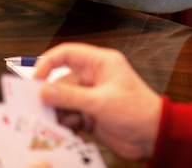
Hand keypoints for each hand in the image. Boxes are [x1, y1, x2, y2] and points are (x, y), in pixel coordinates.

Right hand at [34, 43, 162, 160]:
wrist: (155, 139)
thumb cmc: (138, 112)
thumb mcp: (100, 102)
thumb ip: (69, 96)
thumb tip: (43, 91)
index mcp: (100, 64)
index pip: (67, 54)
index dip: (48, 62)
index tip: (35, 78)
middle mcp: (94, 78)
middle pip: (61, 81)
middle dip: (51, 95)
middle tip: (38, 107)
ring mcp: (91, 98)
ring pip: (63, 101)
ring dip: (57, 112)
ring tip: (51, 122)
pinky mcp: (90, 115)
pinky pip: (69, 115)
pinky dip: (64, 122)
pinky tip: (64, 129)